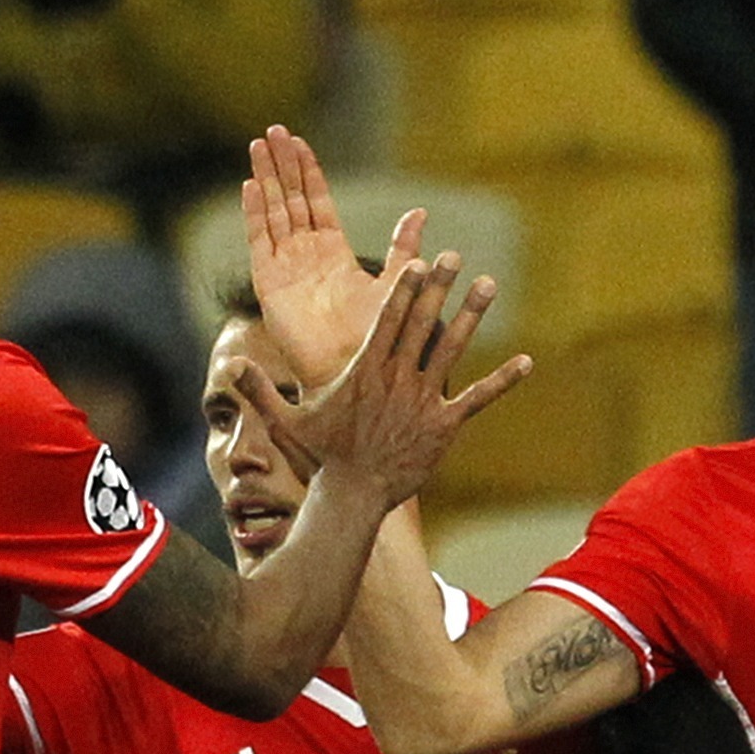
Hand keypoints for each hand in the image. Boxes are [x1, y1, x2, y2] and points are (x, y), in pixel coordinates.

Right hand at [239, 124, 390, 393]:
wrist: (355, 373)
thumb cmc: (377, 338)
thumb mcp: (396, 283)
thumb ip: (403, 248)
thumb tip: (420, 212)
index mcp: (333, 253)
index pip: (316, 201)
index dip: (307, 171)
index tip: (298, 141)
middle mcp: (305, 257)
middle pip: (290, 199)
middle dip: (282, 165)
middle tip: (273, 130)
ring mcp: (285, 268)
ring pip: (274, 213)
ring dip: (266, 179)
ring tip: (258, 145)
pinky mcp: (270, 285)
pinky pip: (260, 242)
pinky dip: (256, 214)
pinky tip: (252, 185)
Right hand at [259, 249, 523, 508]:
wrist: (353, 499)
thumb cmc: (319, 459)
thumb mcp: (284, 421)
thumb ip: (258, 390)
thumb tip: (227, 365)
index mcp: (365, 370)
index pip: (386, 319)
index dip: (403, 287)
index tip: (416, 259)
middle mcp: (397, 378)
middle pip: (420, 323)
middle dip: (437, 286)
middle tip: (453, 254)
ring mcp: (423, 400)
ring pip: (451, 350)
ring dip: (470, 315)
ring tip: (488, 284)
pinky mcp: (444, 425)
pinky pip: (477, 399)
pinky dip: (502, 380)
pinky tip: (527, 362)